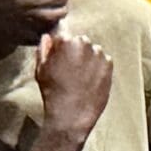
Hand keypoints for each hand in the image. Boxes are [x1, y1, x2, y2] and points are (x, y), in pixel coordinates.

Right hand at [27, 30, 113, 150]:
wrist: (71, 116)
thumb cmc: (52, 93)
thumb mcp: (41, 71)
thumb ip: (43, 50)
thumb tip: (47, 37)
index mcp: (65, 41)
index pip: (63, 35)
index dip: (59, 47)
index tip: (58, 58)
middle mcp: (84, 43)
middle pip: (79, 42)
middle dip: (75, 52)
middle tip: (70, 71)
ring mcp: (98, 54)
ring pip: (92, 51)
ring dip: (88, 59)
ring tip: (80, 79)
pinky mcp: (109, 65)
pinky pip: (103, 62)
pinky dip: (98, 69)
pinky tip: (89, 82)